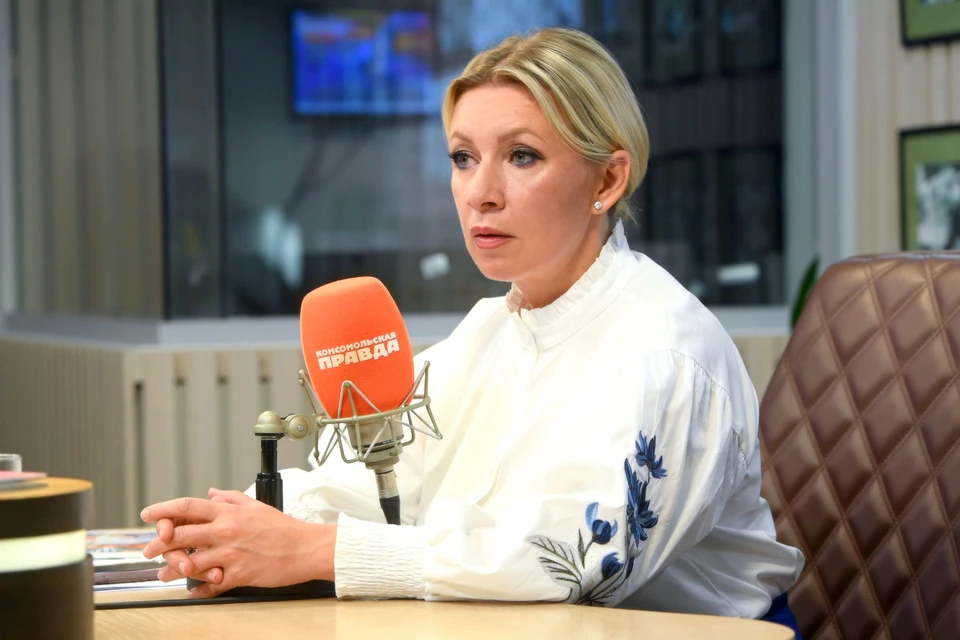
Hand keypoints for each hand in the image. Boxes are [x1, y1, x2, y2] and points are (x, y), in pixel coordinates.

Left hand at [140, 488, 336, 597]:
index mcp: (229, 513)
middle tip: (148, 550)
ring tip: (164, 574)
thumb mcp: (256, 505)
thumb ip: (231, 498)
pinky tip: (191, 590)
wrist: (306, 548)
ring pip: (189, 563)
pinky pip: (210, 585)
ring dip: (172, 570)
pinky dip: (198, 590)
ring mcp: (230, 554)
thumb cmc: (284, 528)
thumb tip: (211, 493)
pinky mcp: (238, 574)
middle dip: (158, 544)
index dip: (163, 509)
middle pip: (179, 535)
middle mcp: (226, 531)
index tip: (148, 515)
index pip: (188, 506)